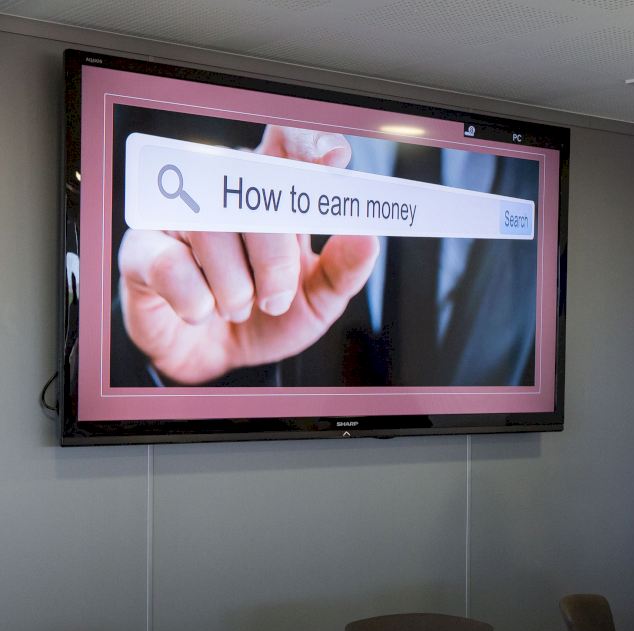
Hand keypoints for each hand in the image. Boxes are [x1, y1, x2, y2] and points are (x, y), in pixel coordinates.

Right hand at [116, 125, 379, 384]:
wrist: (220, 362)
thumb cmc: (268, 317)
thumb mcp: (318, 300)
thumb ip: (345, 269)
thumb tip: (366, 236)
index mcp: (273, 195)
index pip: (288, 142)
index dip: (310, 141)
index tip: (333, 161)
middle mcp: (224, 193)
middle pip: (251, 187)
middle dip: (275, 256)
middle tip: (277, 298)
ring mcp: (180, 218)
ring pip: (212, 229)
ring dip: (236, 288)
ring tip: (238, 308)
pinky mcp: (143, 251)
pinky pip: (170, 265)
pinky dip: (197, 301)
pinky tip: (202, 311)